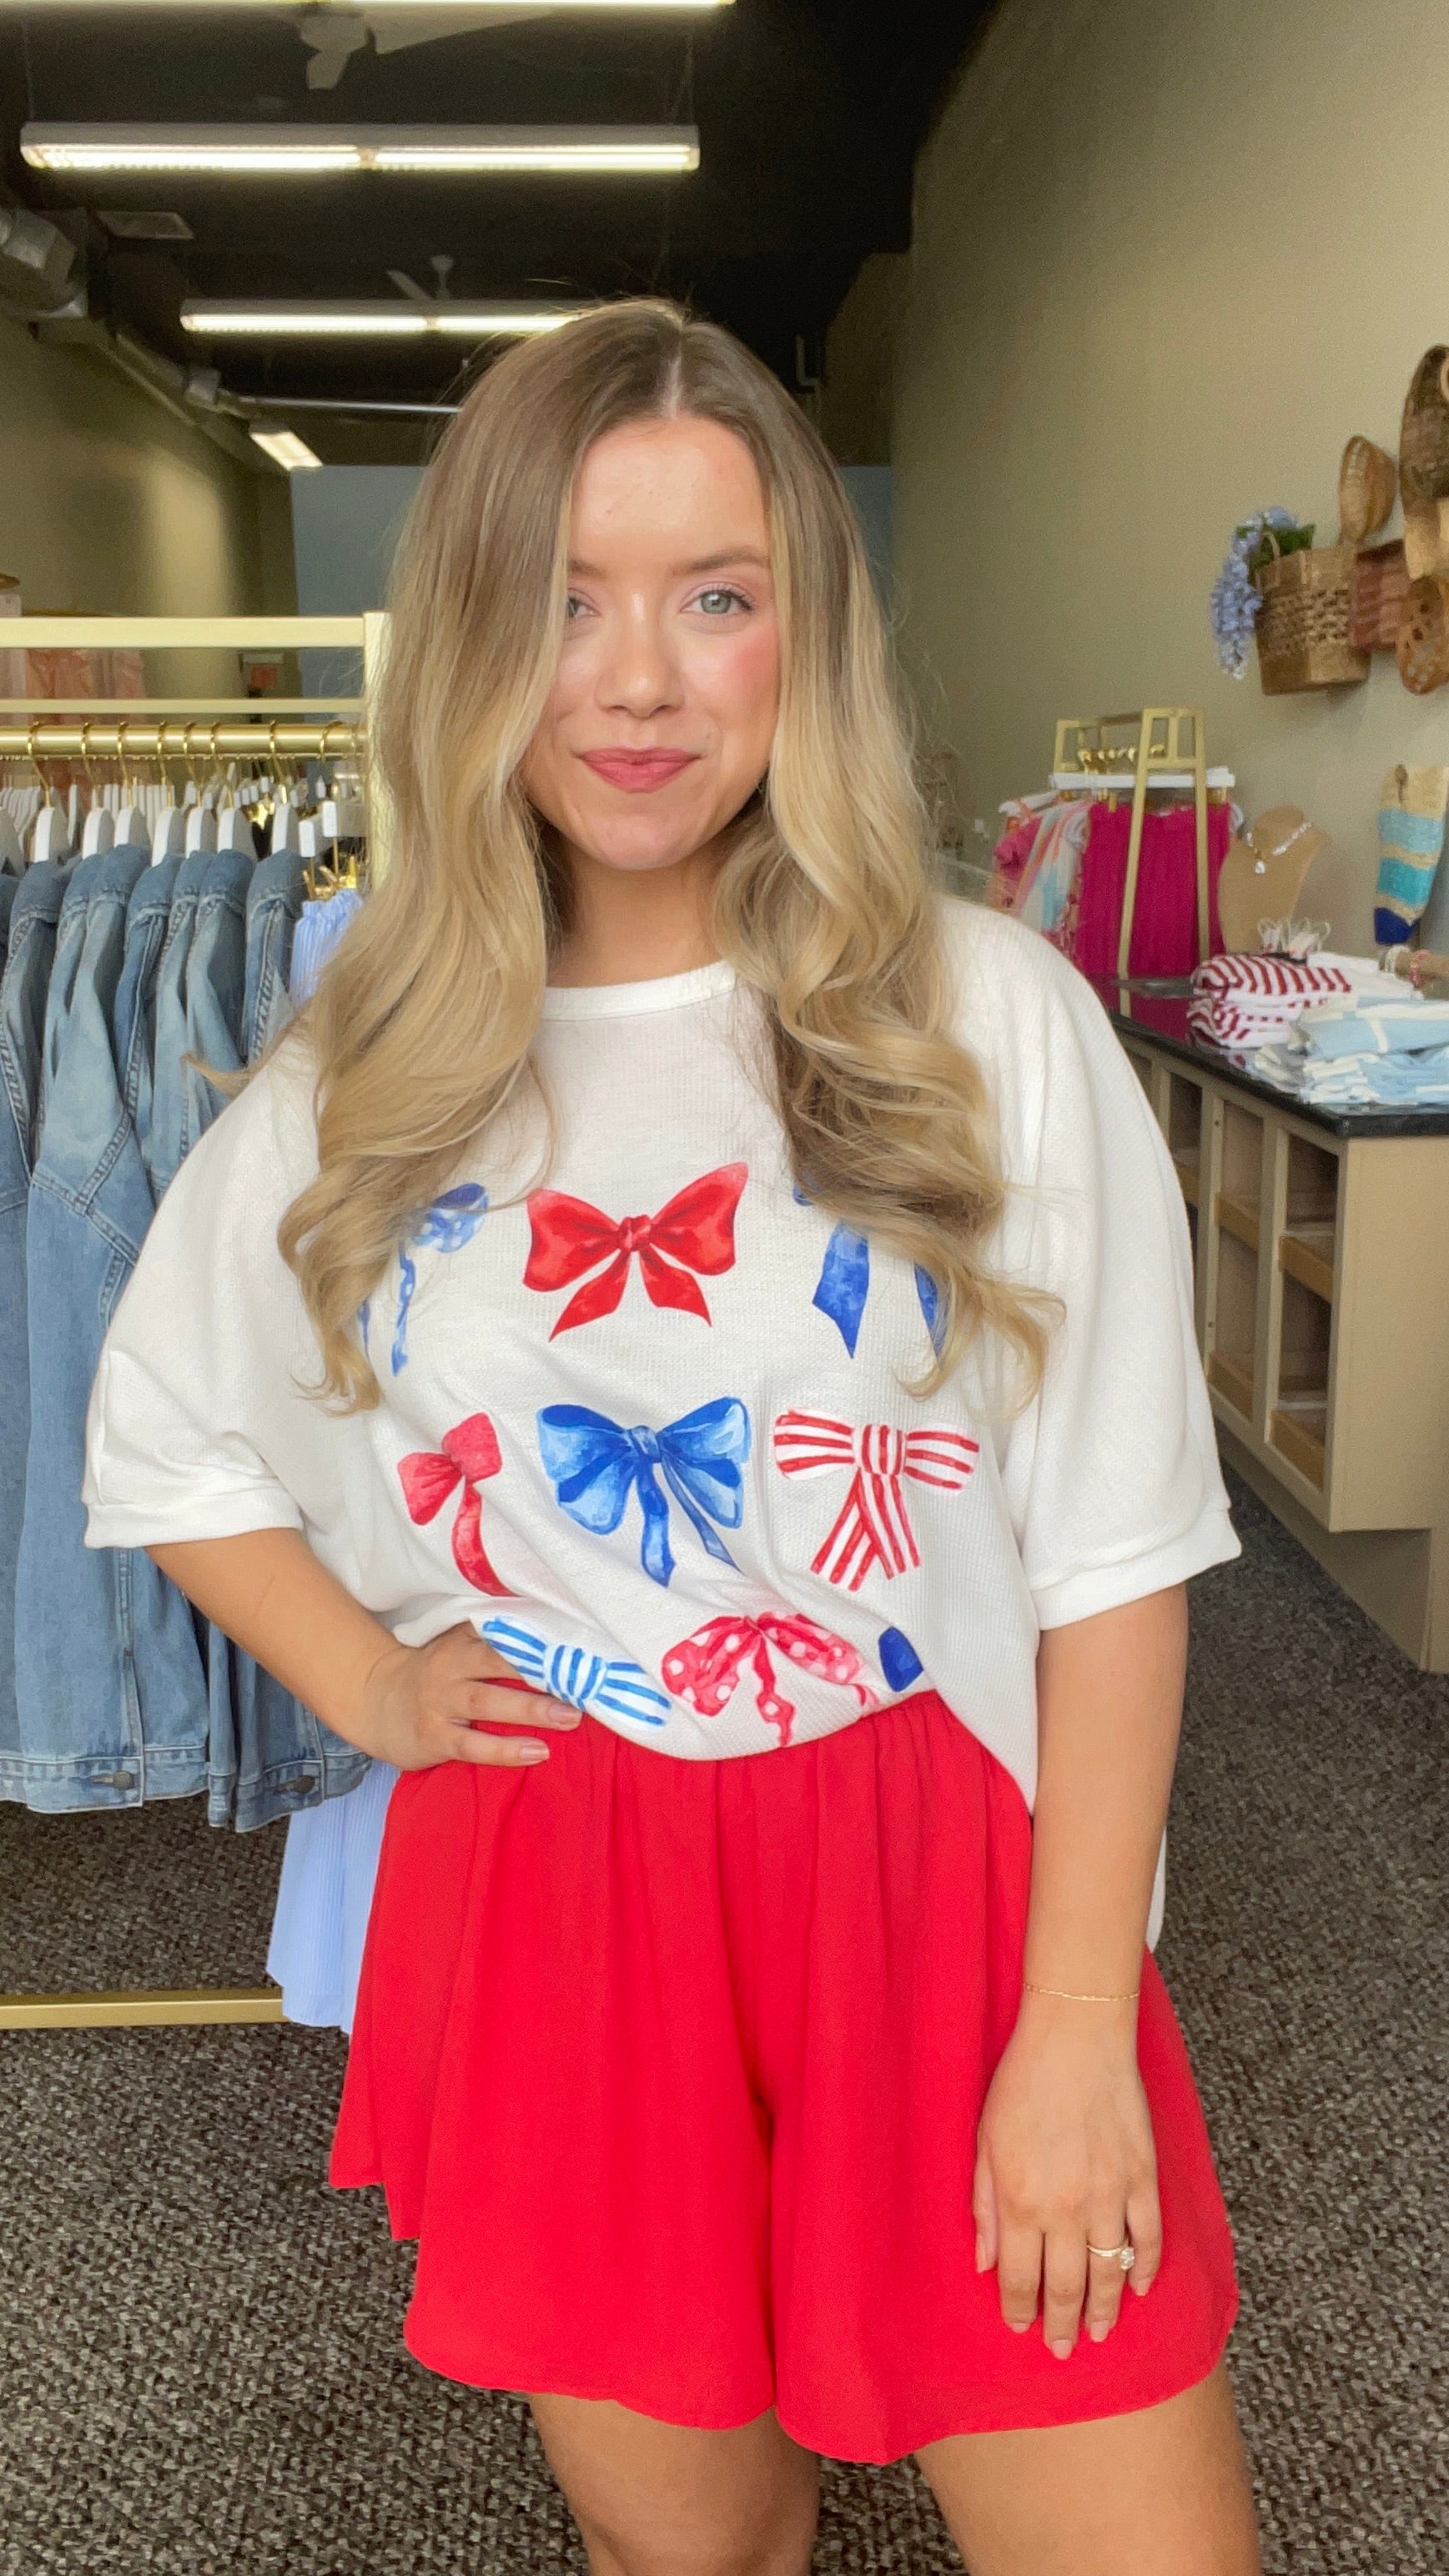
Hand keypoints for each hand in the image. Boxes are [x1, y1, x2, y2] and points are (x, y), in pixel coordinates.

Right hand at [357, 1622, 581, 1769]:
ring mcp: (439, 1701)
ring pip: (486, 1702)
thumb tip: (560, 1639)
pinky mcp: (433, 1736)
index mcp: (462, 1639)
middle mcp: (450, 1665)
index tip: (580, 1647)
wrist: (376, 1701)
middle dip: (542, 1674)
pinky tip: (537, 1752)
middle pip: (499, 1664)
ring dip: (530, 1709)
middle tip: (582, 1685)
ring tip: (569, 1718)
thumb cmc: (436, 1675)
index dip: (542, 1640)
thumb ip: (497, 1641)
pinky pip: (472, 1744)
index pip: (505, 1634)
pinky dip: (505, 1749)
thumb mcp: (459, 1647)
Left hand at [972, 1991, 1161, 2358]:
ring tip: (1100, 2334)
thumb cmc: (1021, 2082)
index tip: (1021, 2328)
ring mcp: (1110, 2195)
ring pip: (1111, 2271)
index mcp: (1021, 2200)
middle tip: (1064, 2348)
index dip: (1020, 2309)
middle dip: (1063, 2324)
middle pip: (1067, 2286)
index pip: (1020, 2277)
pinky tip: (1140, 2289)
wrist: (1076, 2036)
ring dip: (1106, 2310)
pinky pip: (1150, 2236)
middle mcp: (1067, 2208)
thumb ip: (985, 2206)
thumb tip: (985, 2262)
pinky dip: (1148, 2268)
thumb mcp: (983, 2141)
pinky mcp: (1143, 2176)